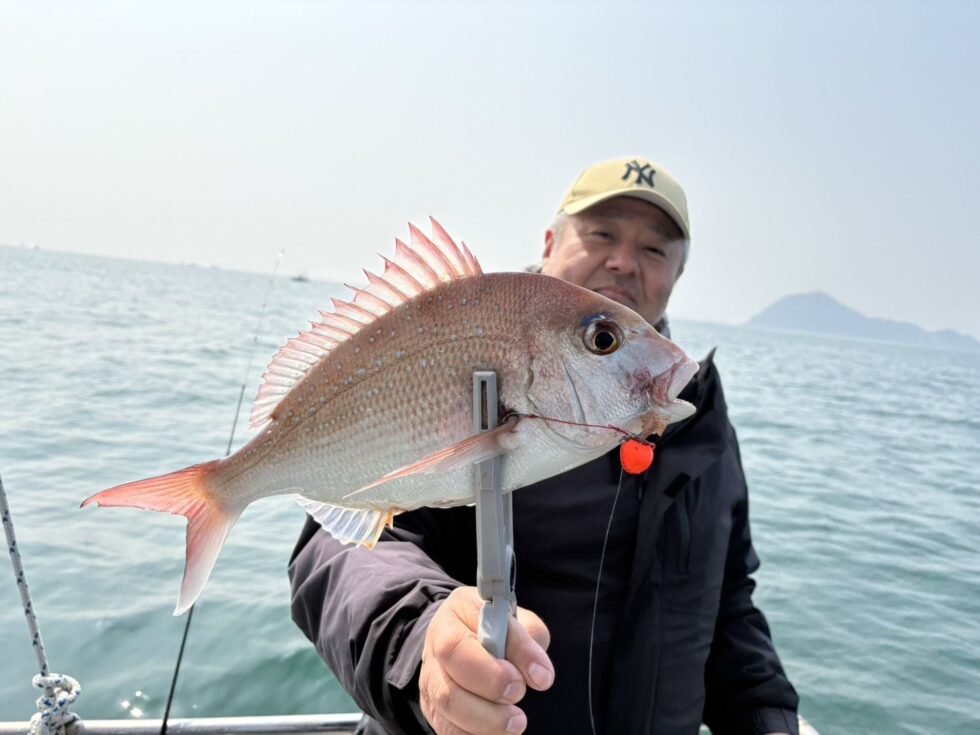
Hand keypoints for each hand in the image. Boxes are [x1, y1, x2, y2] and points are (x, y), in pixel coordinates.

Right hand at [420, 587, 553, 734]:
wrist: (470, 637)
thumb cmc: (496, 626)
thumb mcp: (515, 618)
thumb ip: (528, 637)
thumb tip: (539, 674)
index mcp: (455, 613)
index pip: (463, 641)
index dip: (496, 665)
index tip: (538, 676)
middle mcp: (435, 646)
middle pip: (449, 676)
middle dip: (491, 689)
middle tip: (520, 694)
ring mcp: (431, 679)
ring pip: (447, 705)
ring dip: (486, 720)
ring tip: (516, 722)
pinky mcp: (434, 708)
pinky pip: (448, 729)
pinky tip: (499, 731)